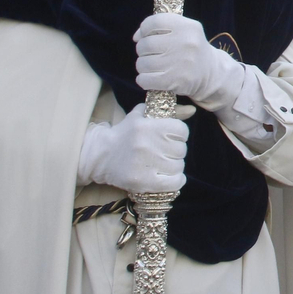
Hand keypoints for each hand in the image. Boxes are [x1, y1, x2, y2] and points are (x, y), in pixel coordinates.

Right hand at [76, 103, 193, 193]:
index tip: (170, 138)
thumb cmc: (125, 133)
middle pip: (181, 150)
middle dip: (175, 151)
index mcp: (147, 126)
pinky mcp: (142, 182)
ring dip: (174, 166)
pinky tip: (168, 178)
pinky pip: (173, 183)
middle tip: (164, 152)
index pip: (182, 131)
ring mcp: (144, 165)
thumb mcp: (143, 115)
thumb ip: (169, 111)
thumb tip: (192, 110)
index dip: (178, 135)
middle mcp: (146, 144)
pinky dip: (175, 181)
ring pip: (178, 166)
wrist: (100, 155)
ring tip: (162, 164)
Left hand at [134, 13, 247, 111]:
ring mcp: (179, 63)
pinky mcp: (174, 81)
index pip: (154, 22)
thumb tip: (136, 37)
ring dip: (143, 66)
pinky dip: (144, 80)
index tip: (145, 36)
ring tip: (154, 67)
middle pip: (145, 44)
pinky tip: (152, 78)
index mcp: (187, 27)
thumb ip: (161, 27)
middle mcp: (185, 43)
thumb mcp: (185, 31)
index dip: (144, 29)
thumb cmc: (192, 50)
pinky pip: (144, 79)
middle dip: (143, 50)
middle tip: (152, 54)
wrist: (211, 73)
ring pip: (142, 63)